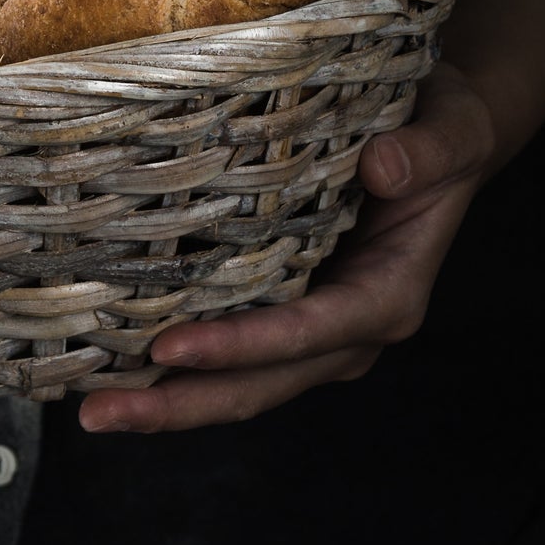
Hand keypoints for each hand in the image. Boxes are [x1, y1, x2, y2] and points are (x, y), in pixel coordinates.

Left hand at [78, 59, 494, 432]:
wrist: (438, 137)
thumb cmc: (442, 134)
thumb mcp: (451, 132)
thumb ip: (427, 150)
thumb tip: (382, 164)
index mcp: (387, 297)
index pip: (305, 335)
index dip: (238, 347)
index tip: (169, 350)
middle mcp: (346, 330)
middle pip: (257, 384)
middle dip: (179, 404)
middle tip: (98, 413)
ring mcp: (311, 328)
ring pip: (236, 382)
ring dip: (167, 399)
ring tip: (93, 407)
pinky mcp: (281, 308)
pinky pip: (227, 352)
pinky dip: (175, 367)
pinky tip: (114, 364)